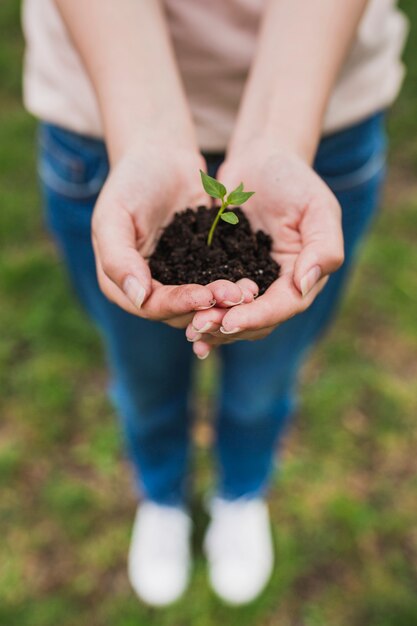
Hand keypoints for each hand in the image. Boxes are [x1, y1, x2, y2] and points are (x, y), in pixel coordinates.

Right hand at [91, 143, 256, 326]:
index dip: (178, 304)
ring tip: (247, 291)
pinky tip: (252, 282)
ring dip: (224, 302)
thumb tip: (137, 298)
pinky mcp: (199, 269)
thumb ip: (117, 258)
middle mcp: (148, 289)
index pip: (150, 307)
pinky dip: (232, 285)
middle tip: (236, 295)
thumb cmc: (131, 182)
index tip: (204, 296)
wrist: (161, 156)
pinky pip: (216, 284)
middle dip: (208, 307)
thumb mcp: (113, 216)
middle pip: (179, 312)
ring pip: (201, 304)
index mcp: (120, 284)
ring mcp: (175, 280)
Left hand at [186, 139, 343, 355]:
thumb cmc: (292, 179)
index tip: (230, 322)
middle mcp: (278, 288)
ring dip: (213, 326)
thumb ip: (323, 247)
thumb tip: (305, 286)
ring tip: (190, 330)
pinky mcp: (225, 276)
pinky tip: (183, 325)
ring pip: (235, 317)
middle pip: (258, 321)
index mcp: (303, 276)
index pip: (285, 306)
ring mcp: (251, 284)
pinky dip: (201, 314)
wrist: (259, 161)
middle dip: (229, 326)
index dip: (258, 316)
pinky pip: (214, 302)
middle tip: (200, 326)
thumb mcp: (317, 206)